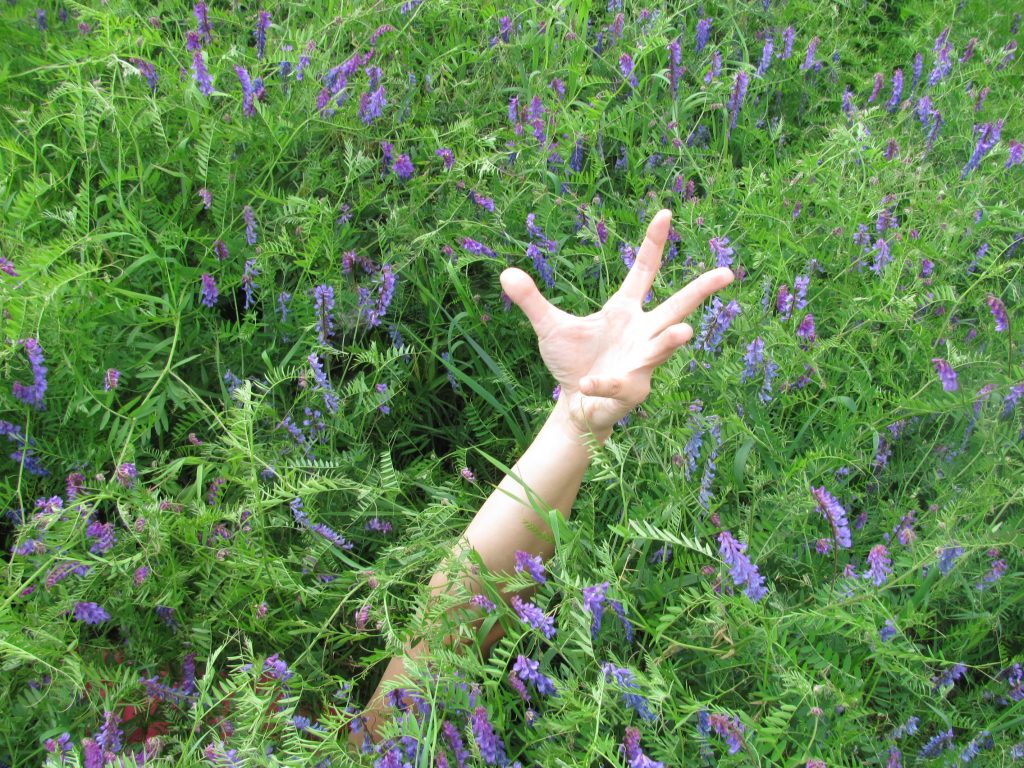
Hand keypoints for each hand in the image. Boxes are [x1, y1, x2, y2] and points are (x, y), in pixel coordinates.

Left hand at [500, 209, 734, 436]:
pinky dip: (601, 382)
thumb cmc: (573, 362)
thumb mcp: (549, 327)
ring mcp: (642, 362)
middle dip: (701, 291)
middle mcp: (642, 333)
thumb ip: (531, 301)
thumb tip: (504, 273)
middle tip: (727, 273)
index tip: (665, 212)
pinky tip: (587, 382)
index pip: (644, 271)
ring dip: (670, 341)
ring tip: (685, 333)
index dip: (653, 243)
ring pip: (661, 348)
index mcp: (625, 311)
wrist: (575, 404)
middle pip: (677, 307)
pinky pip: (619, 383)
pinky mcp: (632, 390)